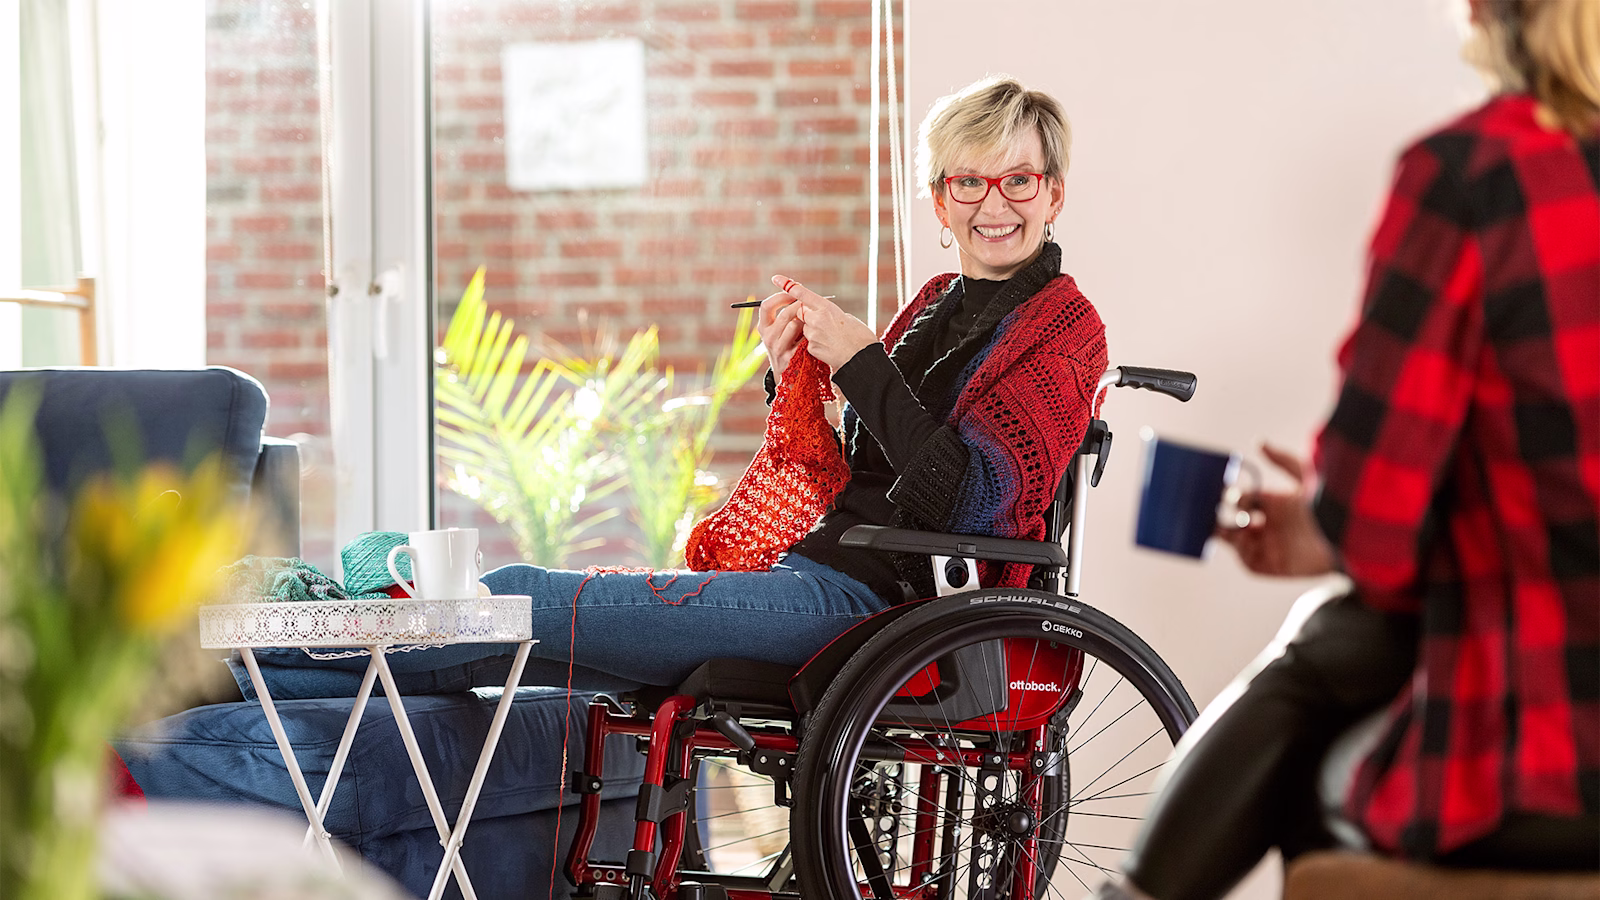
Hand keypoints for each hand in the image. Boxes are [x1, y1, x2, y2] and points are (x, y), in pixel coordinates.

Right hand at [756, 288, 802, 383]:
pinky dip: (809, 334)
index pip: (766, 305)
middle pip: (783, 314)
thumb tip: (796, 287)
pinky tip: (812, 336)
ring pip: (793, 325)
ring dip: (805, 320)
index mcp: (763, 326)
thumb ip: (786, 312)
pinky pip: (802, 339)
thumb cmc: (788, 342)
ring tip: (810, 322)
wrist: (789, 371)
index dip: (780, 297)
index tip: (792, 292)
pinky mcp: (788, 357)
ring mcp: (776, 348)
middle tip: (809, 304)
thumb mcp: (781, 328)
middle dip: (798, 307)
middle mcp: (766, 337)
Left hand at [769, 275, 877, 371]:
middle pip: (800, 312)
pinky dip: (816, 344)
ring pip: (805, 328)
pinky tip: (829, 347)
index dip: (788, 285)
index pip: (803, 293)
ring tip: (831, 338)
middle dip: (806, 315)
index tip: (776, 278)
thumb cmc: (860, 337)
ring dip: (813, 331)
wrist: (861, 359)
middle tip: (823, 322)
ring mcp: (812, 334)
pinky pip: (808, 342)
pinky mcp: (811, 347)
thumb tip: (823, 315)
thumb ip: (831, 314)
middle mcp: (817, 319)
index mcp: (827, 307)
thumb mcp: (847, 318)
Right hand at [1216, 442, 1336, 576]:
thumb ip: (1282, 460)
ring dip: (1228, 534)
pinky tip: (1243, 539)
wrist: (1344, 537)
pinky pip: (1249, 562)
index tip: (1224, 492)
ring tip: (1225, 525)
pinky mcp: (1274, 566)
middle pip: (1235, 522)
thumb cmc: (1328, 505)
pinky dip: (1241, 552)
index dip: (1233, 497)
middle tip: (1210, 512)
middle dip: (1220, 517)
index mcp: (1275, 505)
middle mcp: (1271, 526)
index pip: (1244, 500)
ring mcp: (1271, 547)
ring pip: (1237, 542)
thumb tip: (1259, 441)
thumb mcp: (1306, 476)